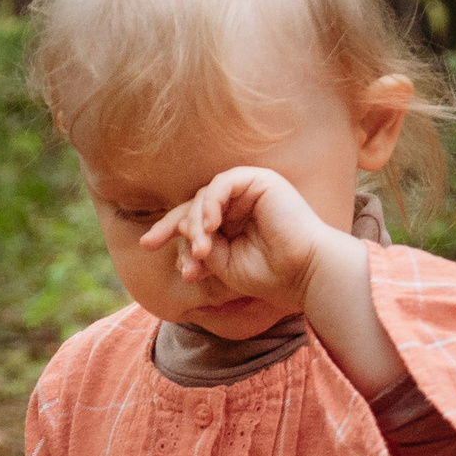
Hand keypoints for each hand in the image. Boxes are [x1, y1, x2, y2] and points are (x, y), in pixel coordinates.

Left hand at [146, 165, 335, 313]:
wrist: (306, 274)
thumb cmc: (271, 275)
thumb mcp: (223, 263)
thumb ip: (201, 246)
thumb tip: (178, 231)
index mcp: (236, 221)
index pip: (195, 219)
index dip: (171, 231)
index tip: (149, 246)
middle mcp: (243, 201)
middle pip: (195, 203)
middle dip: (171, 224)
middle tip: (150, 242)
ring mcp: (252, 189)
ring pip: (205, 195)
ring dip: (194, 222)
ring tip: (199, 249)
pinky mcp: (260, 180)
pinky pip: (221, 184)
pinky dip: (209, 204)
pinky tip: (208, 228)